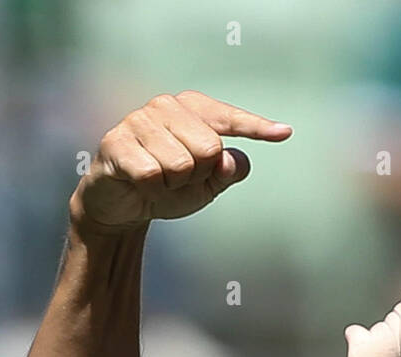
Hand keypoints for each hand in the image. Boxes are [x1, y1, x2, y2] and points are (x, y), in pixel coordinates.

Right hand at [70, 90, 291, 232]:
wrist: (122, 205)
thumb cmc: (168, 186)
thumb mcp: (207, 183)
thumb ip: (228, 170)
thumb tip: (235, 160)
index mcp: (191, 108)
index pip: (229, 118)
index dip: (256, 127)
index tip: (285, 133)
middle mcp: (165, 106)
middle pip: (209, 148)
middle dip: (198, 175)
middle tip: (178, 178)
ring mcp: (138, 121)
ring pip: (181, 164)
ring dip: (173, 185)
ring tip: (159, 181)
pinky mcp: (115, 142)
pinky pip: (151, 174)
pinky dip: (152, 189)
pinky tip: (140, 184)